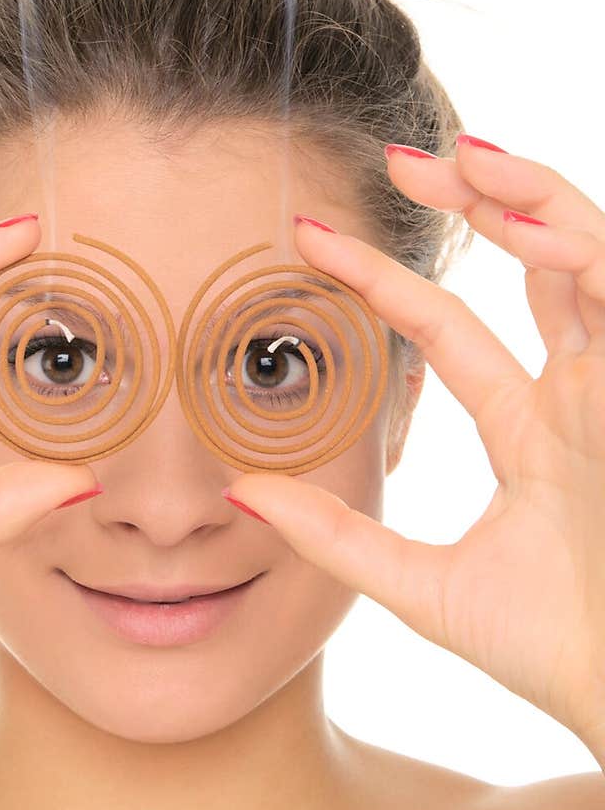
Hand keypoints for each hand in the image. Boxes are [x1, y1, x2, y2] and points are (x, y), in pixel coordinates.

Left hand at [223, 136, 604, 756]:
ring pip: (584, 257)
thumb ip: (334, 537)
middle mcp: (579, 395)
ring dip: (530, 197)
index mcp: (530, 431)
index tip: (307, 238)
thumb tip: (239, 492)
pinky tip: (527, 214)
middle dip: (475, 205)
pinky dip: (581, 245)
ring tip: (456, 158)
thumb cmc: (550, 650)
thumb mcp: (420, 584)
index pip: (448, 329)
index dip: (381, 280)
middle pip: (531, 267)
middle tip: (397, 161)